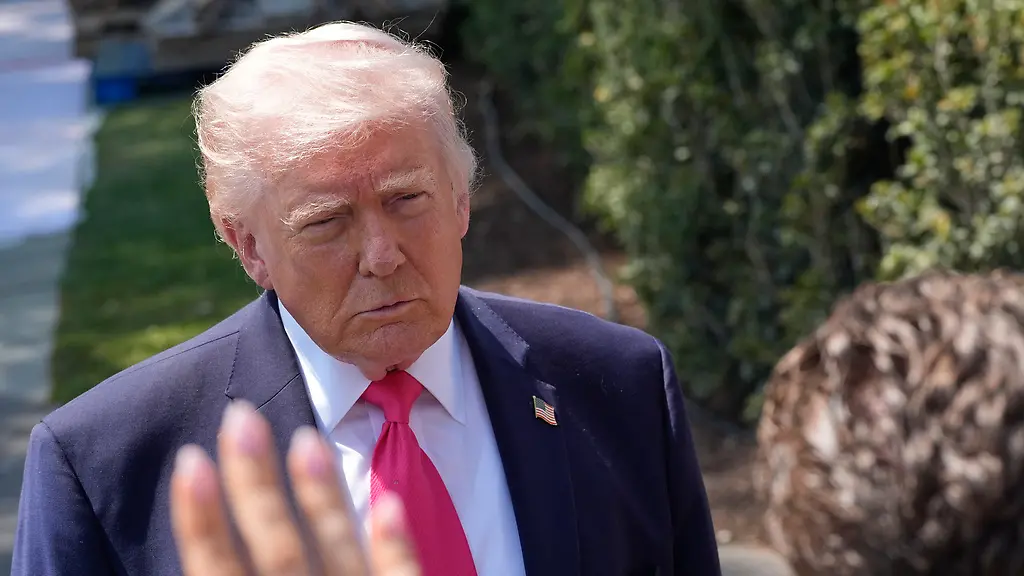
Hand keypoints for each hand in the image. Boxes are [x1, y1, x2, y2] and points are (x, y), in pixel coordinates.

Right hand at [170, 400, 419, 574]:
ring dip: (322, 498)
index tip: (191, 459)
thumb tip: (206, 544)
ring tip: (307, 439)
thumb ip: (236, 571)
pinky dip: (395, 545)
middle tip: (240, 415)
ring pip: (340, 556)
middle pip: (279, 551)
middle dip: (255, 483)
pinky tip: (391, 504)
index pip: (218, 571)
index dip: (201, 519)